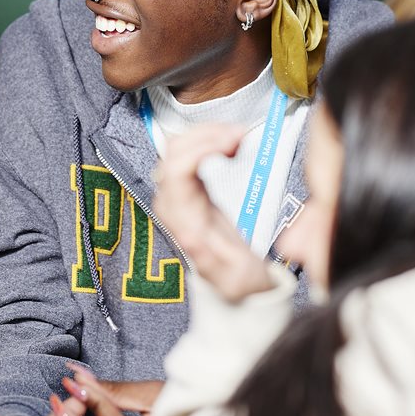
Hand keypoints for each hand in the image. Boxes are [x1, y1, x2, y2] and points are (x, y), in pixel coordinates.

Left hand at [152, 125, 277, 302]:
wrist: (231, 282)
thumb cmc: (236, 280)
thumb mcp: (233, 282)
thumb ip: (212, 263)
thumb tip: (191, 238)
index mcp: (183, 223)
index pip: (176, 172)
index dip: (203, 149)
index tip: (233, 143)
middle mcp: (172, 203)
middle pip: (174, 151)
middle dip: (208, 135)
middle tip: (242, 136)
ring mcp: (176, 192)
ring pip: (179, 145)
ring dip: (209, 133)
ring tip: (239, 138)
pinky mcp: (186, 185)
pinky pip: (188, 149)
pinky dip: (210, 139)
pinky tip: (230, 144)